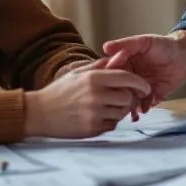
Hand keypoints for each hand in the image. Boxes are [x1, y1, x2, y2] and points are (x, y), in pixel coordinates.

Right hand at [24, 59, 150, 138]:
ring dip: (120, 111)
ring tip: (109, 107)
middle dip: (129, 98)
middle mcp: (95, 95)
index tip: (145, 86)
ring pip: (122, 113)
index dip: (140, 82)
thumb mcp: (78, 73)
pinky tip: (99, 117)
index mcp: (93, 78)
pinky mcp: (92, 129)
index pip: (127, 78)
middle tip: (124, 98)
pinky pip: (112, 125)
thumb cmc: (59, 92)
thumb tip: (120, 56)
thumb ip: (100, 66)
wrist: (39, 113)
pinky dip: (110, 122)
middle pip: (128, 97)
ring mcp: (93, 113)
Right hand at [101, 31, 185, 113]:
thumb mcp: (143, 42)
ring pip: (129, 99)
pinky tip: (143, 109)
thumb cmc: (165, 46)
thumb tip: (106, 47)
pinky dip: (142, 109)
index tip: (109, 81)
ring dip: (128, 105)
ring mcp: (140, 88)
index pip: (111, 72)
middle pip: (118, 89)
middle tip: (120, 97)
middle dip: (118, 95)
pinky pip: (143, 106)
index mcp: (124, 63)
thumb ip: (126, 44)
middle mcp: (130, 77)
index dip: (109, 77)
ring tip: (130, 107)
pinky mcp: (151, 97)